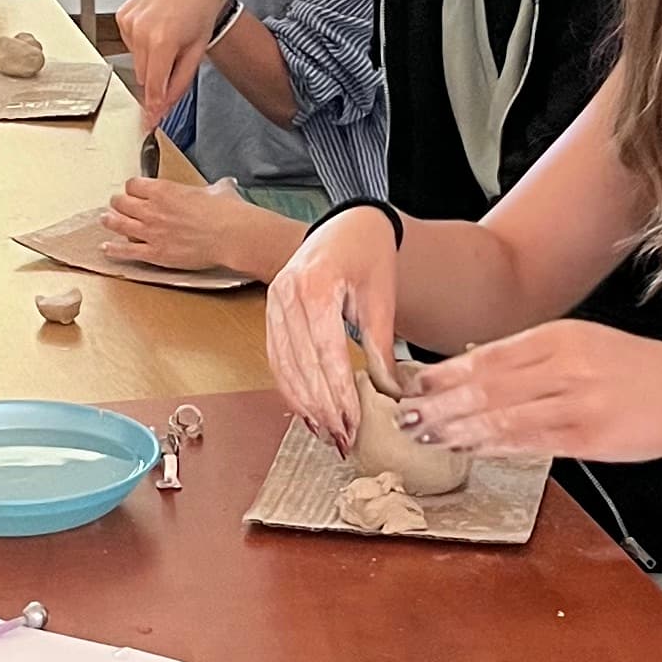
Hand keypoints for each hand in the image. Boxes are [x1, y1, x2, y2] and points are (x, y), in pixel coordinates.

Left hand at [100, 174, 287, 279]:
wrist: (231, 235)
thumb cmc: (227, 211)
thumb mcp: (219, 190)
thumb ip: (215, 188)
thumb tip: (225, 185)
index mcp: (164, 190)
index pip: (134, 184)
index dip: (133, 188)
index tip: (135, 191)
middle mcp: (152, 209)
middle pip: (121, 202)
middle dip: (119, 203)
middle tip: (119, 205)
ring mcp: (151, 232)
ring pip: (118, 224)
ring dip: (110, 221)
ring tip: (106, 220)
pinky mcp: (155, 253)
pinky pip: (126, 251)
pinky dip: (113, 250)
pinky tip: (106, 248)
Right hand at [116, 0, 232, 123]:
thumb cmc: (199, 3)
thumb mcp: (197, 48)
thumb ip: (179, 81)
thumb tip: (163, 106)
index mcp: (163, 40)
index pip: (153, 86)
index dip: (153, 107)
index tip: (149, 123)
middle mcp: (141, 31)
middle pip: (144, 76)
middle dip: (159, 75)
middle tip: (178, 54)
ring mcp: (128, 22)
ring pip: (137, 61)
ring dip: (152, 57)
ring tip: (170, 33)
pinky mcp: (122, 16)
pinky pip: (130, 45)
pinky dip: (143, 43)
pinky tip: (157, 25)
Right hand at [264, 204, 398, 444]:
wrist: (347, 224)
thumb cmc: (368, 252)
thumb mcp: (381, 296)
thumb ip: (380, 345)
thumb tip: (390, 393)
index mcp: (317, 285)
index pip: (326, 351)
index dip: (339, 392)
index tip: (353, 423)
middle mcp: (287, 294)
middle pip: (302, 364)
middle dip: (323, 407)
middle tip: (342, 438)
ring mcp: (274, 304)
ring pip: (284, 366)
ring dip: (304, 404)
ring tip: (326, 432)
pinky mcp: (271, 313)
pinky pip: (276, 358)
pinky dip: (291, 388)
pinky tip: (307, 411)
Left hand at [402, 323, 661, 463]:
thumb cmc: (639, 371)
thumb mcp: (588, 344)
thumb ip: (536, 356)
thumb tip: (476, 370)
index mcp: (564, 336)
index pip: (489, 354)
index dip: (445, 372)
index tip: (412, 383)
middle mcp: (567, 366)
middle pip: (488, 386)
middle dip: (440, 404)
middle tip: (405, 416)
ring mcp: (578, 404)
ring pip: (502, 418)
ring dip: (458, 430)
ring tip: (426, 436)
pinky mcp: (589, 439)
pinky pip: (530, 444)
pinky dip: (494, 448)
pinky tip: (469, 450)